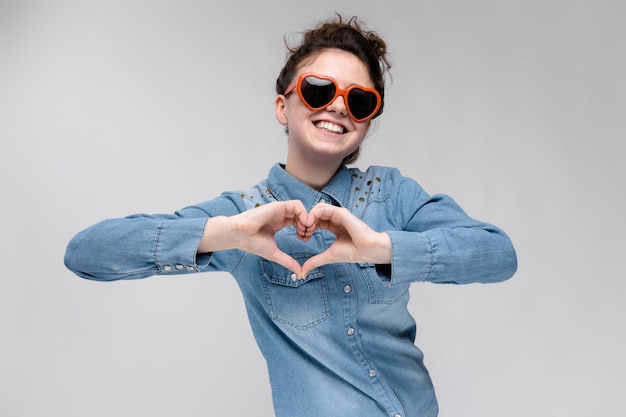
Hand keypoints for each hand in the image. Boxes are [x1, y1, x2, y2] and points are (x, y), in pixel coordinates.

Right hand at [199, 200, 313, 275]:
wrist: (240, 236)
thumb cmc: (252, 243)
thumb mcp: (274, 253)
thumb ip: (288, 261)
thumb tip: (299, 273)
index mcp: (279, 223)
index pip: (298, 222)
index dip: (305, 230)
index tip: (305, 240)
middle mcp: (280, 215)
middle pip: (301, 214)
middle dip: (308, 224)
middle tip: (307, 235)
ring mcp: (279, 210)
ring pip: (300, 208)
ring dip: (306, 218)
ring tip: (305, 229)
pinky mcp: (277, 206)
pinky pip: (296, 205)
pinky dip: (303, 213)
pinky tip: (302, 223)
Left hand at [300, 203, 391, 276]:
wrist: (367, 251)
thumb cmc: (352, 252)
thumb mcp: (328, 256)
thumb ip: (315, 261)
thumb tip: (303, 272)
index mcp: (333, 226)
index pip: (316, 221)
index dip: (307, 227)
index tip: (303, 238)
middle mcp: (336, 218)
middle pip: (315, 213)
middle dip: (306, 221)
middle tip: (302, 233)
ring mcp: (339, 214)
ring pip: (318, 208)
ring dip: (309, 216)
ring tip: (306, 228)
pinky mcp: (341, 213)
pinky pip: (323, 208)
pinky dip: (314, 214)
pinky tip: (310, 224)